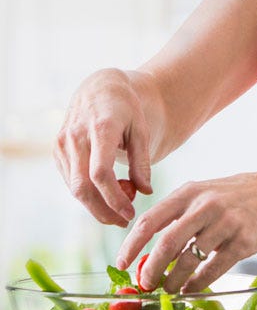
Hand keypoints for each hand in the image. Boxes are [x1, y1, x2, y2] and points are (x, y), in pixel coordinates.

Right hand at [54, 68, 154, 227]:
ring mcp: (62, 144)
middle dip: (103, 210)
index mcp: (101, 128)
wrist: (99, 88)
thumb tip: (146, 192)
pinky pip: (71, 179)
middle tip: (124, 222)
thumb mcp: (141, 129)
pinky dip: (88, 192)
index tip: (131, 213)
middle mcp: (76, 136)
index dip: (114, 198)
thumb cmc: (126, 109)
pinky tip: (106, 195)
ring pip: (74, 187)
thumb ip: (142, 161)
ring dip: (95, 205)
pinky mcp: (57, 150)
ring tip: (120, 211)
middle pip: (83, 186)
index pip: (100, 173)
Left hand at [115, 170, 256, 292]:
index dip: (131, 245)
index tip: (121, 265)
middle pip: (167, 243)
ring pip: (190, 260)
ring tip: (169, 290)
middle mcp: (206, 205)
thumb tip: (148, 251)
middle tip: (145, 285)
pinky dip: (198, 283)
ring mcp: (226, 223)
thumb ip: (178, 215)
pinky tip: (192, 288)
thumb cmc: (236, 196)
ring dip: (174, 280)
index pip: (150, 220)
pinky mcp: (244, 241)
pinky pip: (214, 269)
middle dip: (151, 269)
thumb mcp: (205, 193)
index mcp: (190, 192)